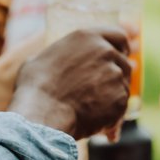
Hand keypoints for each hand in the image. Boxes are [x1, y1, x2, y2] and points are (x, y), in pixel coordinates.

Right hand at [9, 27, 131, 139]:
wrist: (44, 114)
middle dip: (117, 75)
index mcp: (87, 37)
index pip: (118, 36)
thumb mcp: (40, 60)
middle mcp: (105, 51)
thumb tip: (56, 60)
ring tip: (92, 110)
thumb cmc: (36, 88)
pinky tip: (97, 123)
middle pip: (124, 62)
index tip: (123, 55)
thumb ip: (58, 56)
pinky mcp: (121, 97)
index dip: (122, 47)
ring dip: (113, 96)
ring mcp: (115, 74)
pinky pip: (122, 105)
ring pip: (123, 85)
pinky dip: (113, 115)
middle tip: (104, 90)